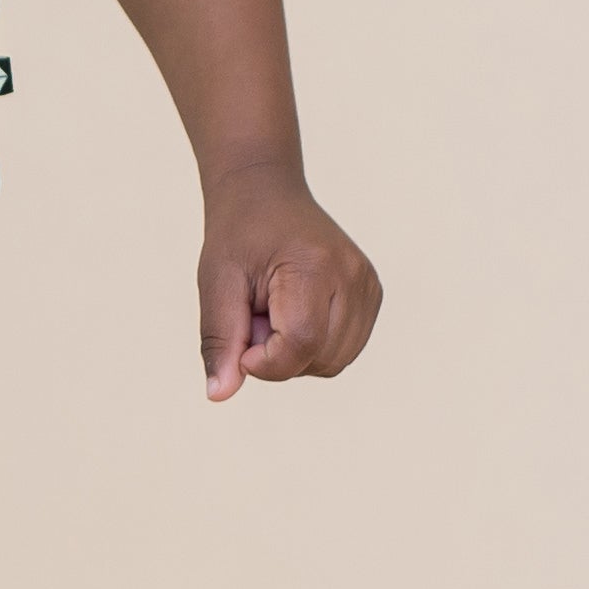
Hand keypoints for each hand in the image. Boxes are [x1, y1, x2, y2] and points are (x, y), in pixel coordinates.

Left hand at [196, 171, 382, 400]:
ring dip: (297, 353)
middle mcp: (353, 275)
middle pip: (320, 358)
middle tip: (257, 313)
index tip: (241, 344)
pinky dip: (314, 346)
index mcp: (314, 265)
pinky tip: (296, 313)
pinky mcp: (372, 295)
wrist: (266, 194)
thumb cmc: (238, 235)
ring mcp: (369, 286)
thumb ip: (220, 340)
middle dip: (278, 355)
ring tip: (277, 310)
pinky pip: (343, 350)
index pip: (301, 343)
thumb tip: (219, 394)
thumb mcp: (216, 283)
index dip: (265, 361)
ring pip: (334, 361)